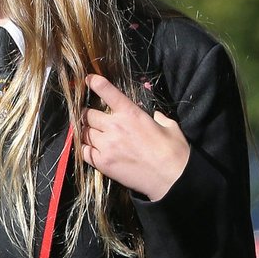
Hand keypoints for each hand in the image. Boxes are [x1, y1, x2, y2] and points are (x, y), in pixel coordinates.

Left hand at [81, 75, 190, 201]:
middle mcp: (115, 126)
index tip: (88, 79)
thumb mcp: (170, 126)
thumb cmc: (174, 151)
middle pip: (89, 115)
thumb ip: (158, 117)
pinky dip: (85, 148)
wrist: (172, 179)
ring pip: (84, 133)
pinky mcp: (102, 162)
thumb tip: (155, 115)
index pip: (108, 92)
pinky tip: (90, 148)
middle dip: (88, 115)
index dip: (96, 83)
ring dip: (86, 132)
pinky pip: (84, 151)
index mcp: (131, 114)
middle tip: (90, 118)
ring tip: (90, 134)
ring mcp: (106, 145)